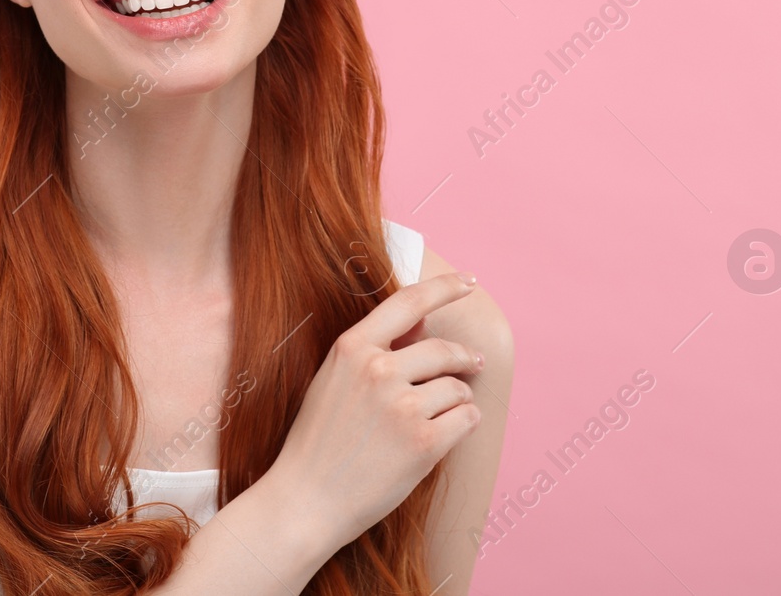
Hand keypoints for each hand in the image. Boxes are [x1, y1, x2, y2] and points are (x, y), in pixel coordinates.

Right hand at [263, 272, 484, 549]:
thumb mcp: (334, 380)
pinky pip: (467, 418)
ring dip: (460, 398)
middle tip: (474, 364)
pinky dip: (465, 423)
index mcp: (351, 348)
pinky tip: (446, 435)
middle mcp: (378, 369)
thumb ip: (374, 350)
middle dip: (465, 357)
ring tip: (441, 416)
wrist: (306, 500)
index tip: (468, 280)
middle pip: (444, 349)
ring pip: (458, 387)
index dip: (444, 287)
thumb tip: (425, 326)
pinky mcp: (425, 442)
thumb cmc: (317, 442)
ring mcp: (403, 406)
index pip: (409, 302)